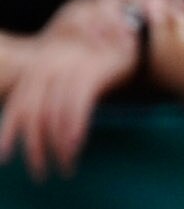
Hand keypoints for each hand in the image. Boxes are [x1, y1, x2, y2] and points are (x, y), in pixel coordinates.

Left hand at [0, 0, 145, 178]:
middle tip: (39, 174)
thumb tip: (46, 123)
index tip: (5, 157)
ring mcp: (71, 65)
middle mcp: (51, 63)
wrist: (144, 35)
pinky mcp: (93, 71)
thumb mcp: (77, 69)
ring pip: (53, 113)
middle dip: (33, 147)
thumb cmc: (111, 58)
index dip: (9, 131)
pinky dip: (73, 130)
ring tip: (65, 168)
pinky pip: (76, 106)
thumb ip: (58, 88)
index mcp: (42, 63)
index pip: (18, 102)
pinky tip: (74, 149)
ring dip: (57, 146)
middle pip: (33, 112)